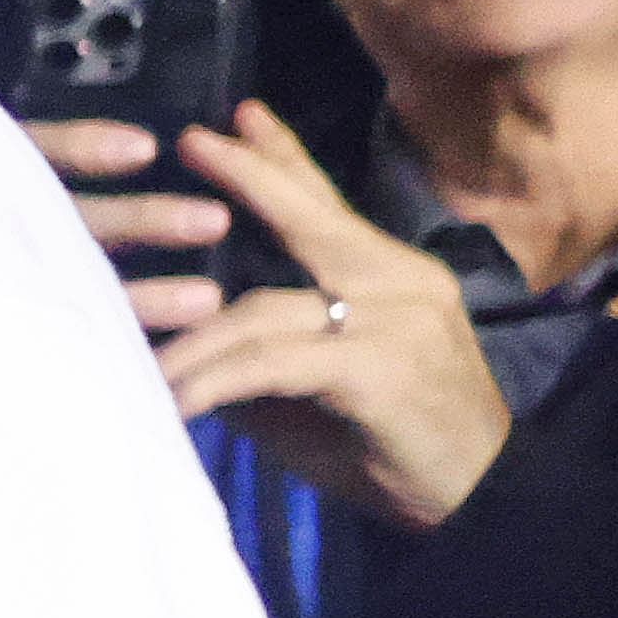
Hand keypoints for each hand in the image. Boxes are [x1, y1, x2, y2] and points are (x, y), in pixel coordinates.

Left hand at [129, 102, 509, 528]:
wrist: (483, 501)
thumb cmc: (399, 448)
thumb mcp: (322, 391)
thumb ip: (269, 354)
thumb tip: (190, 341)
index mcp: (395, 278)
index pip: (331, 208)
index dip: (285, 160)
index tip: (240, 116)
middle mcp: (402, 284)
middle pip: (310, 222)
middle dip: (248, 178)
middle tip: (192, 140)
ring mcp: (395, 322)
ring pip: (265, 309)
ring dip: (191, 343)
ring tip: (134, 359)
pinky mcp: (378, 370)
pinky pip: (272, 364)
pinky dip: (215, 381)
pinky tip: (175, 401)